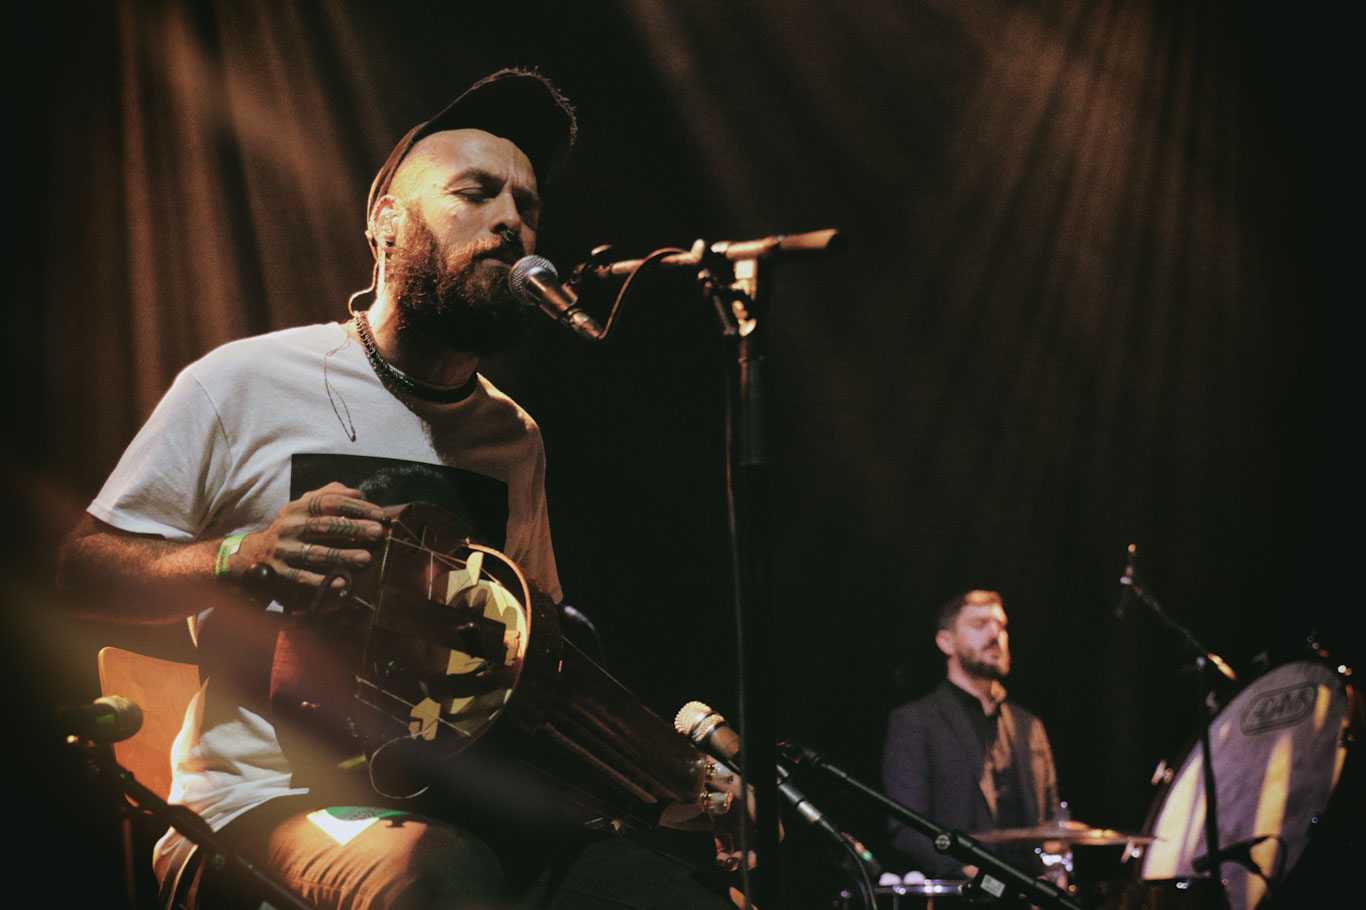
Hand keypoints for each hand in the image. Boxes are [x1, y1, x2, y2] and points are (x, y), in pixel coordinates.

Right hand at [231, 482, 386, 588]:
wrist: (253, 553)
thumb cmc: (291, 528)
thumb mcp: (303, 507)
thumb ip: (329, 495)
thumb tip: (358, 494)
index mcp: (298, 508)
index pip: (330, 502)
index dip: (356, 507)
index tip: (379, 514)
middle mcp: (289, 527)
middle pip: (325, 525)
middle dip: (353, 528)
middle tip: (378, 532)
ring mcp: (283, 550)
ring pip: (315, 553)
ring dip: (341, 556)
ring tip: (365, 558)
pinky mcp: (280, 573)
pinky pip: (302, 578)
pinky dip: (322, 581)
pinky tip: (341, 582)